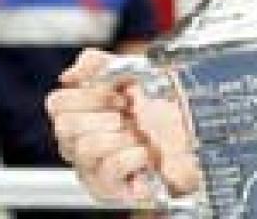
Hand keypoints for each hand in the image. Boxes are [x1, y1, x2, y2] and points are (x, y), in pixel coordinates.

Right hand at [45, 49, 199, 203]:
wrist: (199, 145)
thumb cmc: (170, 116)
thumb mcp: (142, 78)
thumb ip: (106, 66)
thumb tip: (75, 69)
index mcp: (85, 115)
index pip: (57, 102)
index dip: (88, 93)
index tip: (119, 94)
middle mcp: (82, 144)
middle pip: (64, 125)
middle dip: (103, 114)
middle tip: (129, 114)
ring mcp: (94, 169)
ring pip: (85, 147)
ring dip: (123, 135)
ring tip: (141, 137)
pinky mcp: (111, 191)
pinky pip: (110, 169)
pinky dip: (134, 156)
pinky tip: (146, 155)